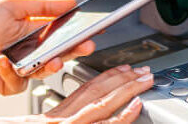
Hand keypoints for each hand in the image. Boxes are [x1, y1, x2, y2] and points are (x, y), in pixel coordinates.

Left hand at [0, 0, 95, 95]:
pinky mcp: (11, 83)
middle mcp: (31, 51)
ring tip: (51, 58)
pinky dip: (10, 70)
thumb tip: (69, 1)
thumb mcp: (11, 6)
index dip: (77, 32)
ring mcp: (23, 69)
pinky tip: (1, 60)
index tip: (93, 28)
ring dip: (48, 64)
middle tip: (85, 45)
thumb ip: (41, 5)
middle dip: (74, 49)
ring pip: (44, 71)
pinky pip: (19, 81)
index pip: (61, 32)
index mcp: (34, 31)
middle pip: (59, 52)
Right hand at [33, 64, 153, 122]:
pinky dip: (120, 116)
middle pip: (95, 94)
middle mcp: (60, 121)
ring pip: (102, 105)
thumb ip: (44, 122)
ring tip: (144, 81)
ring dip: (127, 91)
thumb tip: (50, 117)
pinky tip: (135, 107)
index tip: (122, 69)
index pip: (83, 92)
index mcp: (52, 118)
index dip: (105, 78)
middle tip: (143, 71)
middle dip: (122, 80)